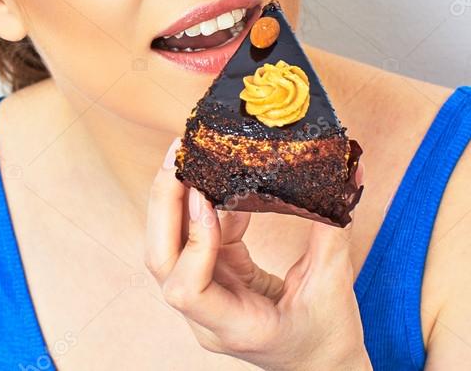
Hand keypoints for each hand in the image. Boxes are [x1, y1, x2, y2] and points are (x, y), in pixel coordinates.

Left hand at [143, 138, 370, 370]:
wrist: (321, 367)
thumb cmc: (328, 338)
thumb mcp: (334, 287)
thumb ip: (332, 232)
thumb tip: (346, 175)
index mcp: (236, 327)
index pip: (188, 290)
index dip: (192, 242)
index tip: (205, 199)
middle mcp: (208, 315)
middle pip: (162, 260)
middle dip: (164, 204)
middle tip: (177, 157)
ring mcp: (205, 297)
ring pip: (169, 247)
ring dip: (174, 201)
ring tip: (187, 157)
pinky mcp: (212, 278)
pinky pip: (196, 239)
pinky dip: (203, 207)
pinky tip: (217, 179)